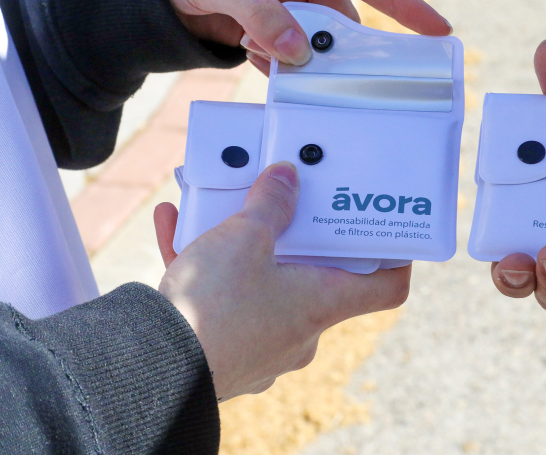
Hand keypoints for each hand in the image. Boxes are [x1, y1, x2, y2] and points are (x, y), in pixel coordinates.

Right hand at [152, 161, 409, 400]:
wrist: (150, 368)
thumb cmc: (212, 309)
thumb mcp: (244, 237)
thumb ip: (270, 202)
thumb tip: (286, 178)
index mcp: (323, 303)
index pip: (386, 287)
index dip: (395, 257)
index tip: (387, 230)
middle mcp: (301, 330)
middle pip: (315, 275)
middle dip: (294, 235)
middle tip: (285, 201)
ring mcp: (263, 344)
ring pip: (263, 283)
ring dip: (241, 246)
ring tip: (213, 208)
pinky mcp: (224, 350)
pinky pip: (223, 299)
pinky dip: (205, 266)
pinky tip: (173, 228)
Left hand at [164, 0, 450, 71]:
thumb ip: (257, 14)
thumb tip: (298, 53)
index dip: (402, 1)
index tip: (436, 27)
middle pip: (343, 19)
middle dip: (332, 47)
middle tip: (319, 69)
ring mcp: (294, 1)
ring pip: (320, 42)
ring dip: (300, 59)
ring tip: (260, 51)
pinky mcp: (280, 25)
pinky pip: (297, 54)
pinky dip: (281, 64)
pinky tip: (253, 55)